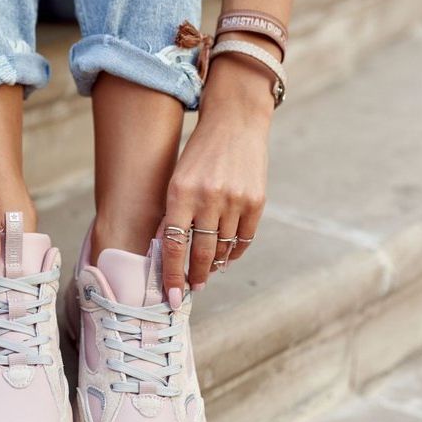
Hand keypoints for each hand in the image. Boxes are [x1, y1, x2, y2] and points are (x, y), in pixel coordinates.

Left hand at [162, 55, 274, 296]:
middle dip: (194, 277)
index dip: (171, 275)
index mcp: (180, 192)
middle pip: (200, 253)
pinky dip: (234, 252)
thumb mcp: (177, 178)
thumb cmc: (199, 153)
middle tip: (190, 290)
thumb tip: (165, 251)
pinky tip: (226, 257)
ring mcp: (234, 201)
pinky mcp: (256, 202)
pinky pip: (244, 239)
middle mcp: (207, 198)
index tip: (170, 297)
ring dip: (213, 264)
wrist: (234, 123)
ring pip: (222, 248)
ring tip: (206, 271)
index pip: (172, 245)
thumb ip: (173, 214)